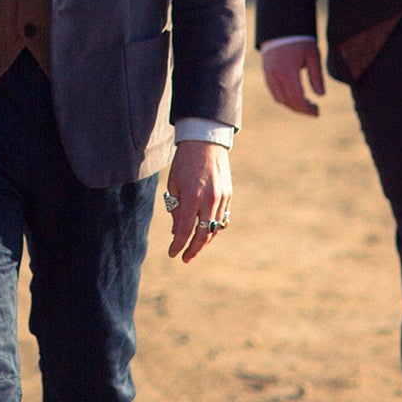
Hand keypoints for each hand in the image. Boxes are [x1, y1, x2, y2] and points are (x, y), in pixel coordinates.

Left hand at [164, 140, 232, 262]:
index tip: (173, 253)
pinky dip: (214, 229)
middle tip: (185, 258)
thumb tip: (177, 232)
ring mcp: (221, 198)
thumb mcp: (173, 185)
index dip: (178, 244)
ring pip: (215, 229)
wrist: (205, 143)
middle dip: (193, 249)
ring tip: (194, 248)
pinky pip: (222, 218)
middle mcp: (209, 200)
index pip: (184, 229)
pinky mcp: (228, 196)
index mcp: (192, 197)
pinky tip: (206, 233)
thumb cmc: (184, 163)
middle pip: (203, 234)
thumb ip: (175, 209)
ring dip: (204, 241)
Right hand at [261, 40, 324, 116]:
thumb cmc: (300, 40)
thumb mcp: (313, 55)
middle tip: (315, 110)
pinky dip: (285, 99)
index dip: (308, 109)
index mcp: (288, 72)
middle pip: (288, 102)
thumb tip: (320, 95)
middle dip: (302, 110)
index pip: (298, 99)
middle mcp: (276, 76)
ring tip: (306, 104)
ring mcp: (269, 76)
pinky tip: (296, 97)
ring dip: (293, 105)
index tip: (318, 112)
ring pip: (280, 99)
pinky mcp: (266, 74)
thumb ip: (317, 76)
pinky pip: (274, 93)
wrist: (280, 27)